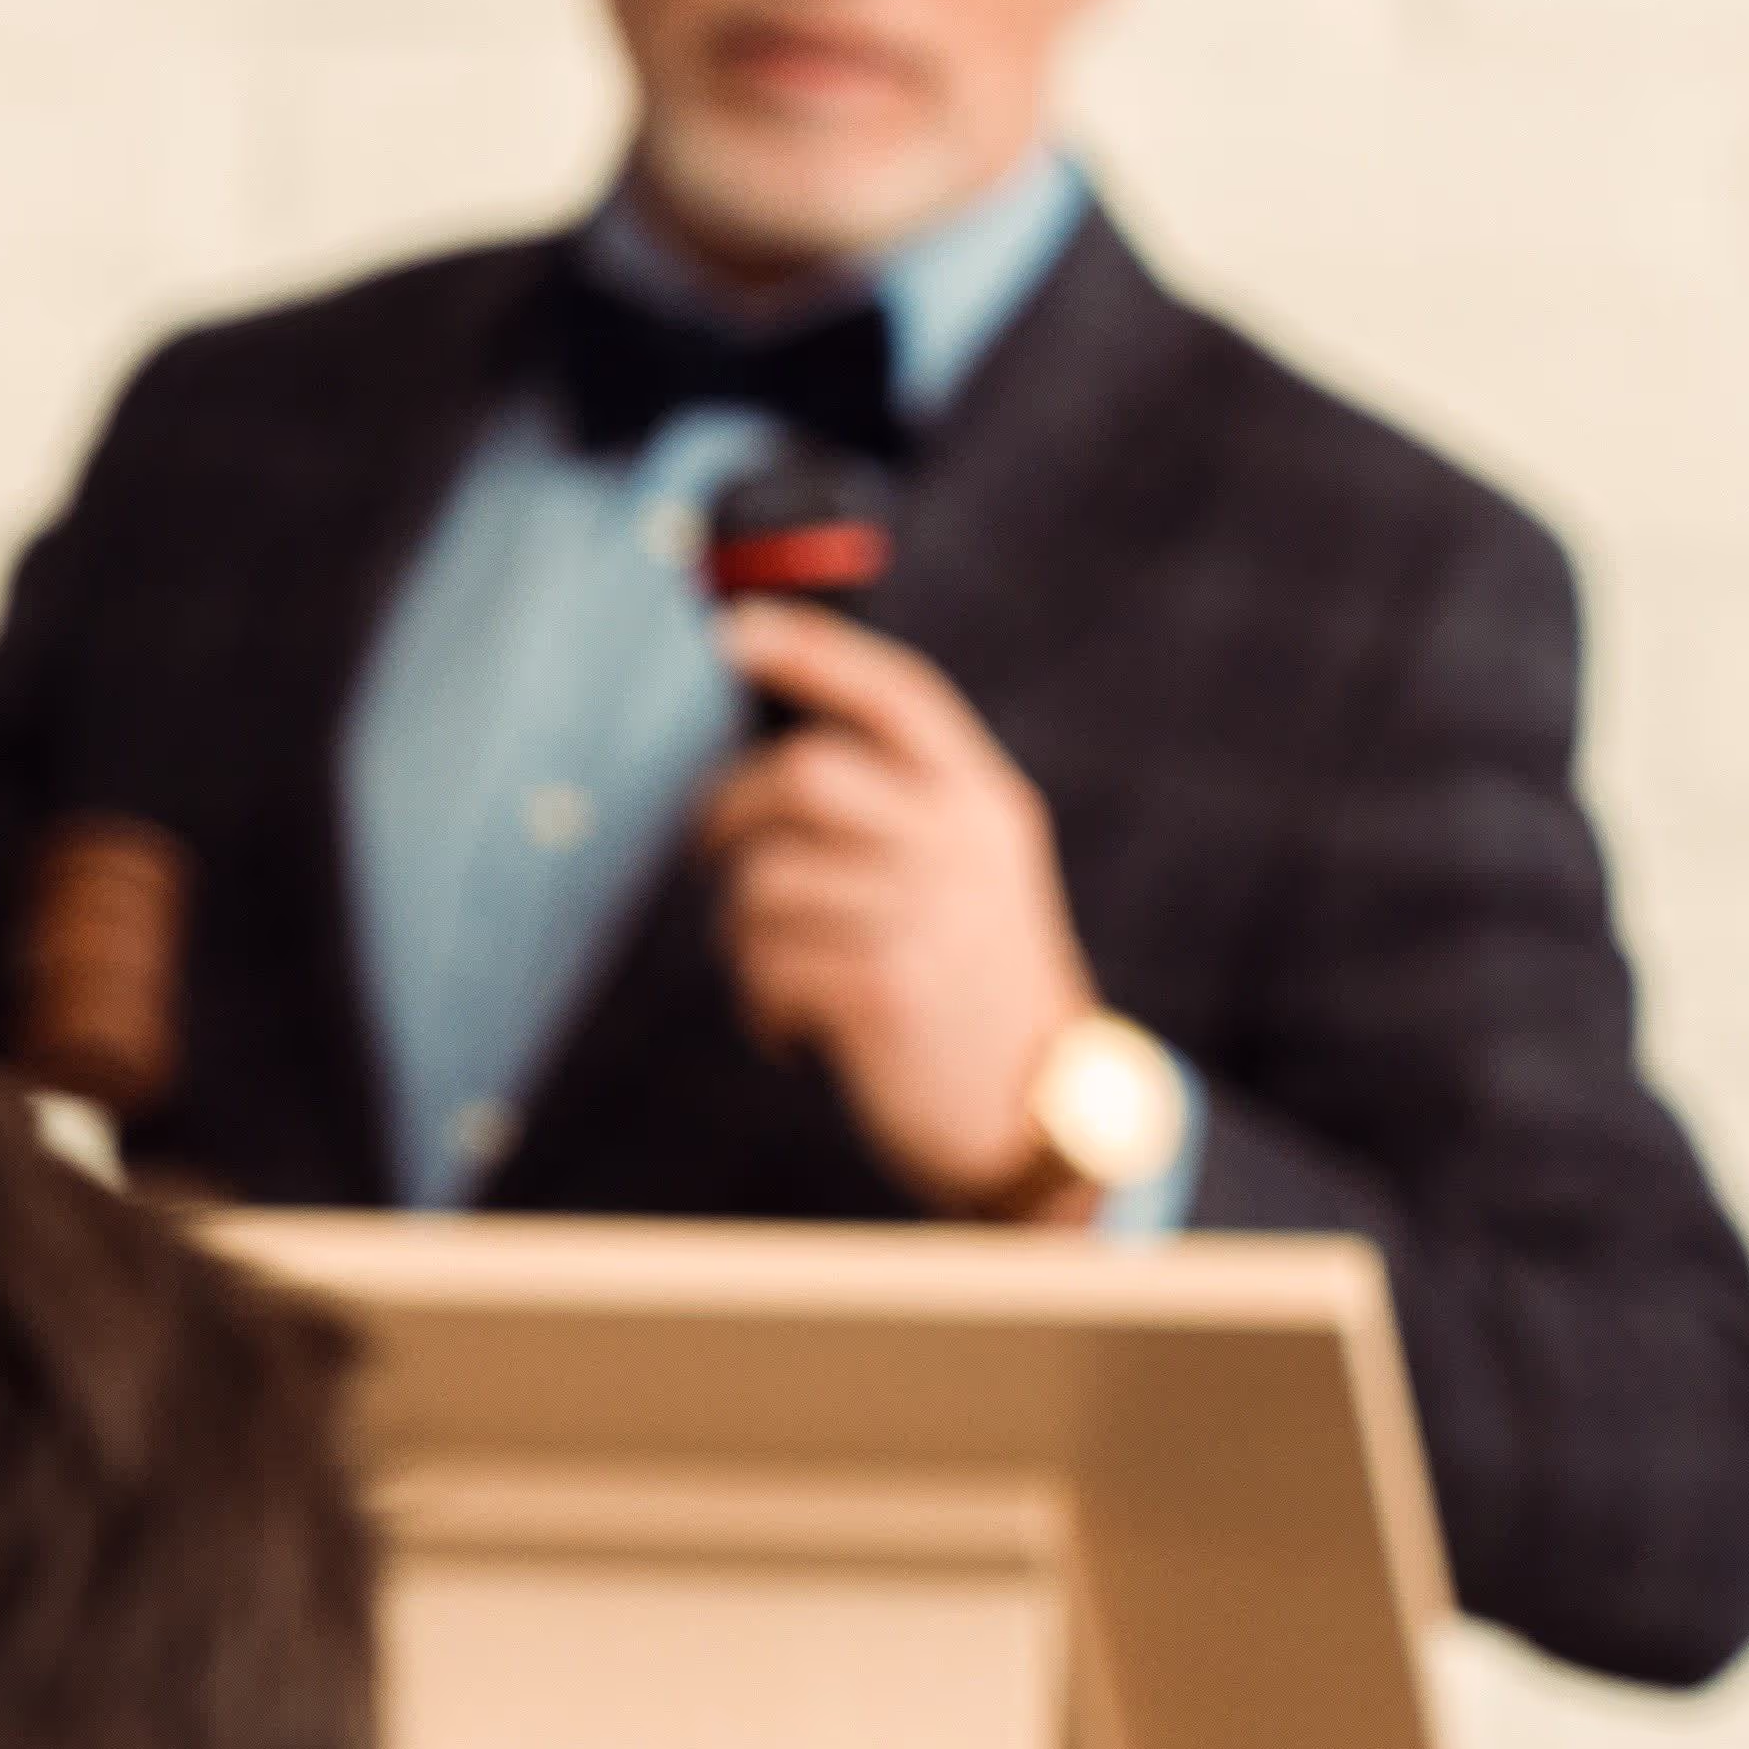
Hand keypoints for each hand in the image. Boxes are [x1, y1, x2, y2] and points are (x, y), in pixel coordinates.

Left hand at [695, 596, 1102, 1215]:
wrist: (1034, 1119)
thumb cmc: (975, 986)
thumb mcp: (971, 875)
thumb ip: (901, 807)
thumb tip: (772, 752)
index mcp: (985, 803)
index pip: (893, 694)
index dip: (808, 649)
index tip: (731, 629)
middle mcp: (959, 846)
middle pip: (802, 774)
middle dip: (730, 810)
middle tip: (714, 848)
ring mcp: (924, 917)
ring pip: (765, 879)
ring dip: (741, 929)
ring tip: (774, 966)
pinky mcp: (883, 991)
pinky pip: (764, 965)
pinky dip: (758, 1001)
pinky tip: (791, 1024)